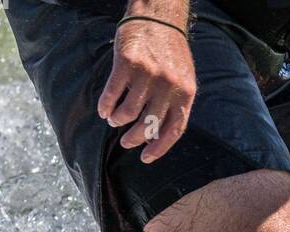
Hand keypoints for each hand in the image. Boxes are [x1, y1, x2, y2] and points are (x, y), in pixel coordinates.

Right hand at [97, 20, 196, 163]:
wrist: (158, 15)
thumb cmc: (170, 50)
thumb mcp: (183, 77)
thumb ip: (176, 102)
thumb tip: (160, 133)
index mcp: (185, 93)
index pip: (173, 131)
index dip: (158, 148)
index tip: (145, 158)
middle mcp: (168, 86)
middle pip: (147, 126)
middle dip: (133, 139)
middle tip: (125, 142)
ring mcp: (147, 75)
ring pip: (127, 114)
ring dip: (117, 121)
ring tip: (113, 120)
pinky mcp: (127, 64)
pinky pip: (112, 95)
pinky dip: (105, 106)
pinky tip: (103, 110)